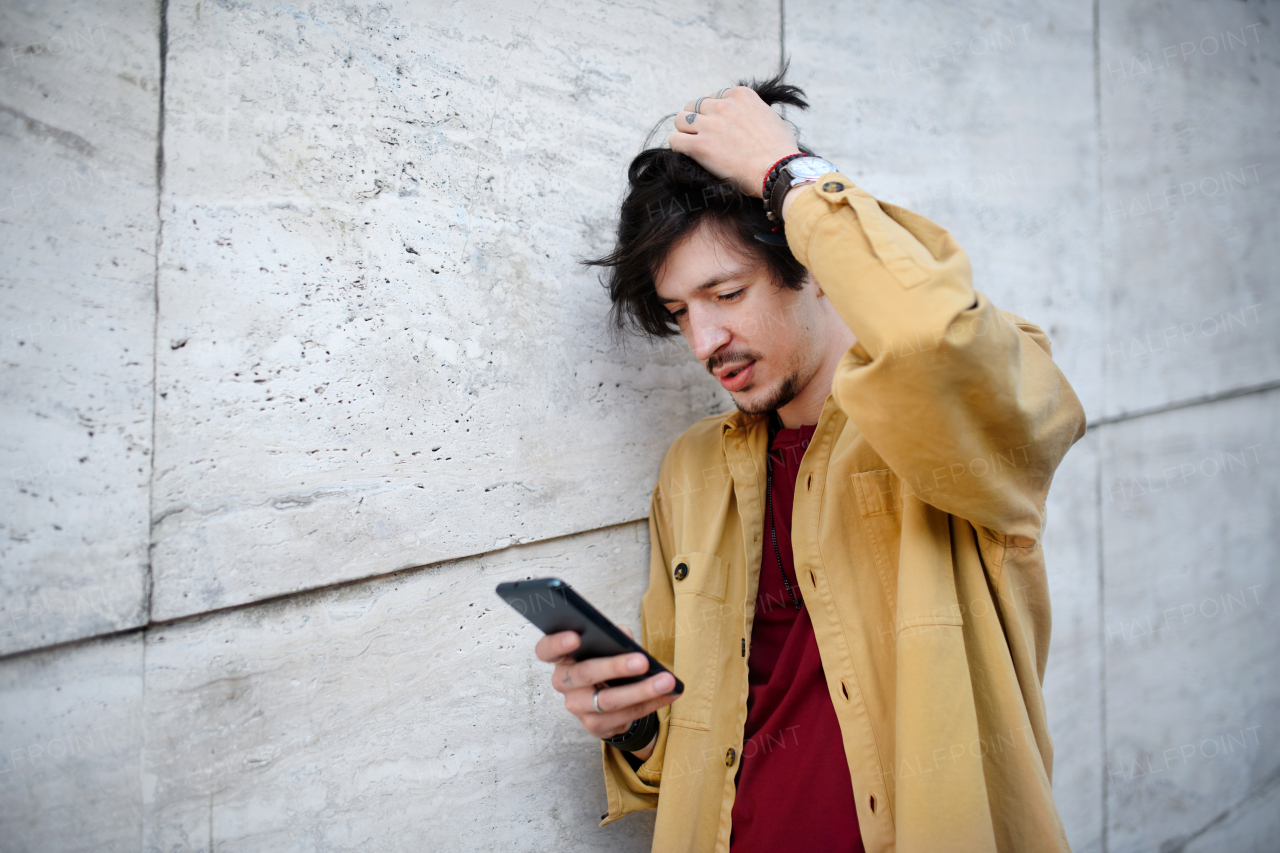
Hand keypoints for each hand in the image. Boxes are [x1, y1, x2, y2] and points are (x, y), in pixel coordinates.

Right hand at [535, 625, 676, 761]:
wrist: (608, 699)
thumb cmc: (605, 662)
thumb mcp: (607, 646)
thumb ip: (613, 637)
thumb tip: (624, 636)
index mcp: (561, 657)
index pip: (546, 650)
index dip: (557, 644)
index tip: (576, 637)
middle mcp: (563, 683)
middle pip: (585, 674)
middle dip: (615, 667)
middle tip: (642, 661)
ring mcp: (577, 707)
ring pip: (608, 700)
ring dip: (641, 690)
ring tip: (666, 681)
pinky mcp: (594, 726)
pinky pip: (625, 715)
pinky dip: (650, 703)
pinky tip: (669, 693)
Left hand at [669, 86, 799, 197]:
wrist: (777, 171)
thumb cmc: (781, 151)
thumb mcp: (775, 120)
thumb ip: (759, 113)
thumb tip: (757, 118)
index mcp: (741, 95)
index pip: (715, 97)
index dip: (715, 113)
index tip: (720, 127)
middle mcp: (723, 106)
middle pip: (695, 106)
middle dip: (698, 120)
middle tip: (704, 136)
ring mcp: (710, 125)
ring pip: (680, 119)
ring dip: (685, 131)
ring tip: (693, 144)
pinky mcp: (699, 145)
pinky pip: (675, 140)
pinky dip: (679, 146)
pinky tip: (688, 154)